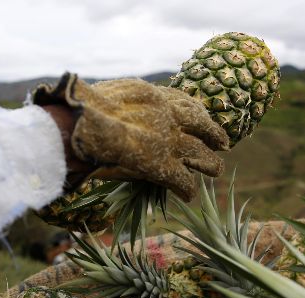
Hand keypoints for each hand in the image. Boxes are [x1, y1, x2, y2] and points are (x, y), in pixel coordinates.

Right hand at [33, 73, 228, 200]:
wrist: (82, 123)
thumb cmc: (82, 108)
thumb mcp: (103, 95)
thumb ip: (115, 102)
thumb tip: (104, 105)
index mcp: (152, 95)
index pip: (181, 100)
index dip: (193, 109)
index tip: (200, 112)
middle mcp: (167, 116)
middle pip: (199, 123)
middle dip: (212, 132)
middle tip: (222, 141)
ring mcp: (168, 141)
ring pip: (199, 153)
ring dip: (210, 162)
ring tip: (216, 169)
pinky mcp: (164, 166)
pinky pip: (182, 180)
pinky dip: (187, 189)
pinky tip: (189, 196)